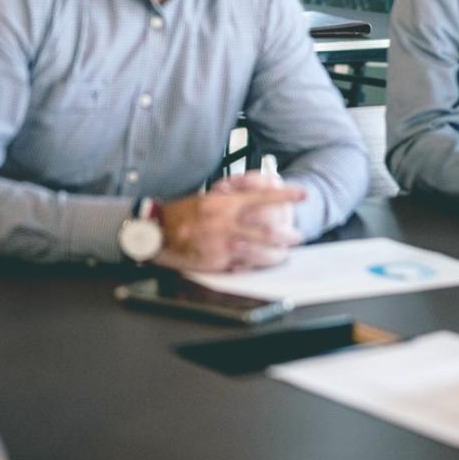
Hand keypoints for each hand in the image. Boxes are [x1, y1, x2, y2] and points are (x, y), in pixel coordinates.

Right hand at [156, 183, 305, 271]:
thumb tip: (257, 202)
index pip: (262, 196)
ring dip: (274, 255)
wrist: (155, 230)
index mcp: (224, 204)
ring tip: (283, 255)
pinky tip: (258, 265)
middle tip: (298, 236)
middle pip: (266, 230)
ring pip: (257, 252)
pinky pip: (240, 266)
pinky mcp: (213, 261)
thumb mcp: (208, 199)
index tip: (303, 193)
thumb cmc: (183, 214)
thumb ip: (232, 201)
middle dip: (286, 235)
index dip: (285, 195)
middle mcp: (224, 223)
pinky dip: (252, 265)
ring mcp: (219, 244)